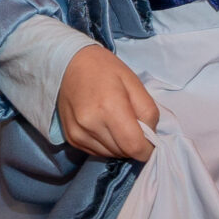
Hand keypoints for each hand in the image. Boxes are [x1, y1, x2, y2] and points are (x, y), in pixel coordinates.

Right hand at [55, 46, 159, 161]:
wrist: (69, 64)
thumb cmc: (105, 69)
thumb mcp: (134, 83)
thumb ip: (148, 112)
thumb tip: (149, 137)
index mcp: (109, 107)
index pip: (134, 147)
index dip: (147, 148)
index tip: (149, 140)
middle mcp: (90, 124)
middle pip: (123, 153)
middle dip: (133, 144)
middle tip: (131, 123)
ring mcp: (78, 133)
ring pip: (111, 155)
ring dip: (119, 145)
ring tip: (115, 123)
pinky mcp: (71, 138)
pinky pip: (97, 153)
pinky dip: (106, 145)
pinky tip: (103, 126)